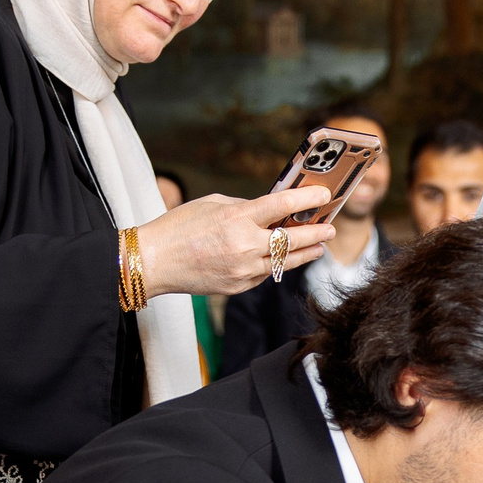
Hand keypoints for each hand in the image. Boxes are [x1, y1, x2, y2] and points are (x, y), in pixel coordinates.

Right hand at [135, 189, 337, 297]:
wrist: (153, 262)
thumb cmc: (178, 227)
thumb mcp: (212, 204)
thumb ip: (244, 206)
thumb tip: (269, 209)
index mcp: (237, 218)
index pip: (282, 206)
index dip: (307, 200)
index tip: (324, 196)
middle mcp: (244, 245)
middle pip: (292, 238)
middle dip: (315, 232)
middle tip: (329, 227)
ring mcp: (243, 269)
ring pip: (285, 261)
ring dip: (306, 253)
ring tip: (319, 246)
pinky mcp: (238, 286)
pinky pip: (266, 274)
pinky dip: (278, 264)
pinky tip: (286, 258)